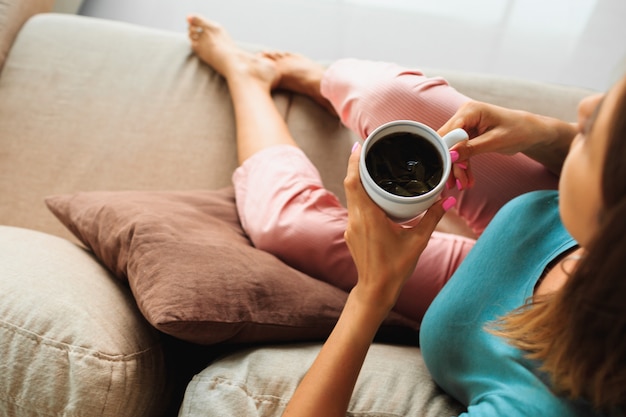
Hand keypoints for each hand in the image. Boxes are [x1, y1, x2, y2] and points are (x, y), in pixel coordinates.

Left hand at [343, 144, 452, 312]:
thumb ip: (432, 218)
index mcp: (369, 218)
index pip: (355, 182)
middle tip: (367, 149)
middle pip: (351, 185)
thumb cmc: (396, 268)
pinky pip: (354, 207)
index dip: (354, 162)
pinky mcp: (352, 233)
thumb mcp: (418, 241)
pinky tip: (372, 194)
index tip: (360, 145)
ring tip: (370, 167)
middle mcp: (356, 219)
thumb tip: (447, 199)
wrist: (376, 290)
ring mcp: (352, 227)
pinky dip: (361, 196)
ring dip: (358, 181)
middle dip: (356, 165)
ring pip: (351, 196)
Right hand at [439, 101, 577, 187]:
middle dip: (451, 163)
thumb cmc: (519, 131)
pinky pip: (460, 152)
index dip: (446, 151)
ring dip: (457, 168)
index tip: (449, 171)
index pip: (448, 131)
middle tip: (455, 184)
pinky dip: (463, 166)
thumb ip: (472, 148)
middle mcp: (464, 115)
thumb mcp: (496, 141)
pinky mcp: (468, 135)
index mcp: (470, 111)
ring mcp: (465, 125)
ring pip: (452, 150)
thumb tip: (451, 155)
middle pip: (447, 142)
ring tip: (463, 185)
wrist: (531, 133)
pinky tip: (466, 180)